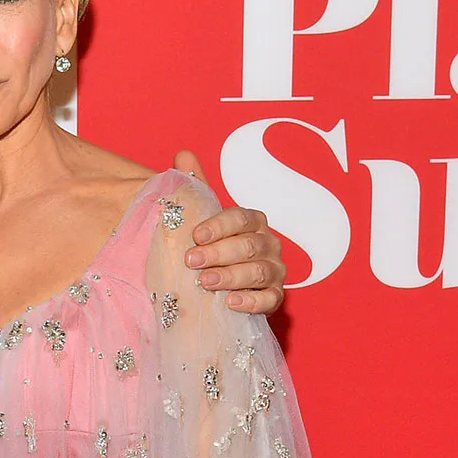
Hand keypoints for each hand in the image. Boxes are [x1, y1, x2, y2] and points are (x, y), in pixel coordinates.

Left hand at [174, 148, 285, 314]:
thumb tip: (183, 154)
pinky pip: (269, 299)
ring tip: (205, 282)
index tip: (195, 235)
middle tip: (191, 261)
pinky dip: (251, 301)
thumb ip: (195, 189)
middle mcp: (268, 244)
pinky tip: (230, 302)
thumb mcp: (202, 221)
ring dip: (231, 276)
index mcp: (252, 222)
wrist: (219, 289)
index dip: (219, 226)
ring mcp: (274, 271)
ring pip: (259, 271)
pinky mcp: (274, 297)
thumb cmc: (211, 250)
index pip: (241, 218)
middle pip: (248, 245)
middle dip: (219, 252)